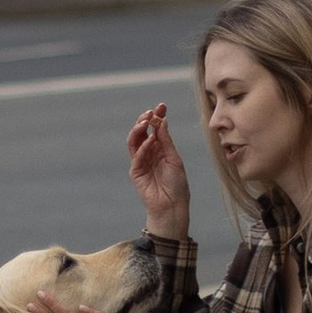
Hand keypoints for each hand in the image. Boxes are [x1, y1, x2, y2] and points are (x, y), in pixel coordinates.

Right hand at [128, 102, 190, 239]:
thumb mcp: (174, 159)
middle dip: (145, 120)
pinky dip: (143, 147)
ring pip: (134, 141)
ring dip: (139, 129)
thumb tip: (161, 121)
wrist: (173, 206)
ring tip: (146, 121)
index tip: (161, 106)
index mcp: (160, 149)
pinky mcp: (136, 172)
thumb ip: (166, 141)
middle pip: (142, 132)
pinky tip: (151, 140)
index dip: (157, 117)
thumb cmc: (177, 184)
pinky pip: (137, 156)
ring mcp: (141, 162)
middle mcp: (148, 153)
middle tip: (151, 112)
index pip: (155, 129)